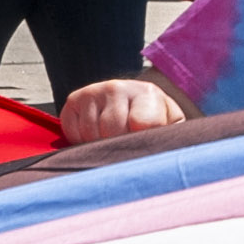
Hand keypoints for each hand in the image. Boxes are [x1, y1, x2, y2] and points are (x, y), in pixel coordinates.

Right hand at [54, 76, 191, 140]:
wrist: (133, 105)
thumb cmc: (155, 124)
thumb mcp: (171, 128)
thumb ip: (171, 138)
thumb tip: (167, 157)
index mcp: (148, 93)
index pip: (142, 124)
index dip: (141, 142)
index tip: (146, 145)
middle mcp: (118, 86)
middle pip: (113, 130)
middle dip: (119, 144)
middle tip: (127, 143)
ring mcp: (94, 91)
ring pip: (91, 133)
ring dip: (100, 144)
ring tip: (112, 139)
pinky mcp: (74, 99)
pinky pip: (72, 131)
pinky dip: (81, 140)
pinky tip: (95, 134)